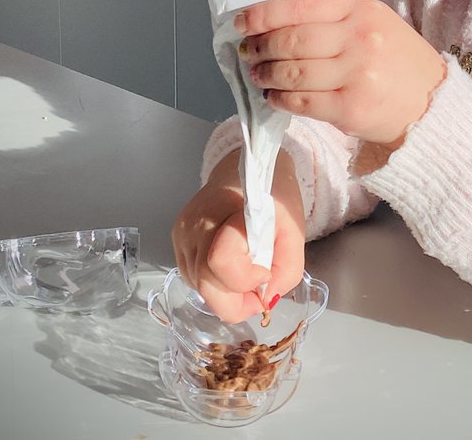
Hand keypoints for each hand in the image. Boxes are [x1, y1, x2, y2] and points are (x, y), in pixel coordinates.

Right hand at [171, 148, 305, 322]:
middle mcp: (195, 225)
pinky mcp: (177, 240)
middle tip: (259, 296)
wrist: (249, 170)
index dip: (245, 279)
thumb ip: (287, 269)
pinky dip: (215, 284)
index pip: (220, 261)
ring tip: (248, 278)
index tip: (265, 272)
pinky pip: (193, 278)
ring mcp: (181, 233)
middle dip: (235, 302)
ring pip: (197, 286)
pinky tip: (233, 270)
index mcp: (227, 213)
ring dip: (225, 294)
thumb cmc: (274, 196)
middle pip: (204, 284)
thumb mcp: (294, 231)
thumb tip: (267, 299)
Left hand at [238, 0, 445, 145]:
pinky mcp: (350, 107)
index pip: (301, 6)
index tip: (242, 23)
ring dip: (266, 74)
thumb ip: (335, 20)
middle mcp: (359, 38)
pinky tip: (274, 96)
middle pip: (291, 40)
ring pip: (291, 72)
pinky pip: (301, 101)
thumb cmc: (400, 62)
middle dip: (260, 47)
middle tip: (248, 53)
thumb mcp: (377, 24)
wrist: (434, 105)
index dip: (265, 14)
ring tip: (258, 75)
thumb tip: (277, 24)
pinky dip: (280, 98)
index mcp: (362, 11)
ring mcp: (356, 74)